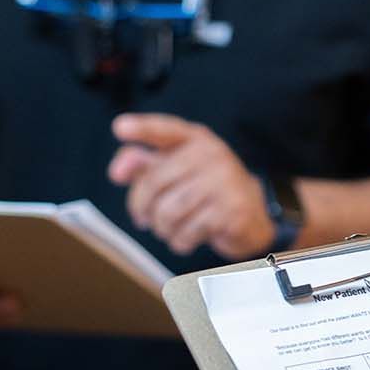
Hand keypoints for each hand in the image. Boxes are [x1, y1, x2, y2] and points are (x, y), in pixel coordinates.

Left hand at [107, 112, 275, 258]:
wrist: (252, 215)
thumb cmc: (207, 191)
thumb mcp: (178, 172)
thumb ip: (145, 164)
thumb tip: (117, 170)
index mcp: (196, 140)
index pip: (165, 130)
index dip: (142, 128)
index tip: (120, 128)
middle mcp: (212, 155)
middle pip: (155, 182)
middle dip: (142, 207)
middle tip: (144, 219)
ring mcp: (225, 182)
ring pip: (169, 211)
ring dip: (162, 228)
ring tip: (169, 229)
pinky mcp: (232, 210)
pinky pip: (188, 231)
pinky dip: (180, 241)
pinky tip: (186, 238)